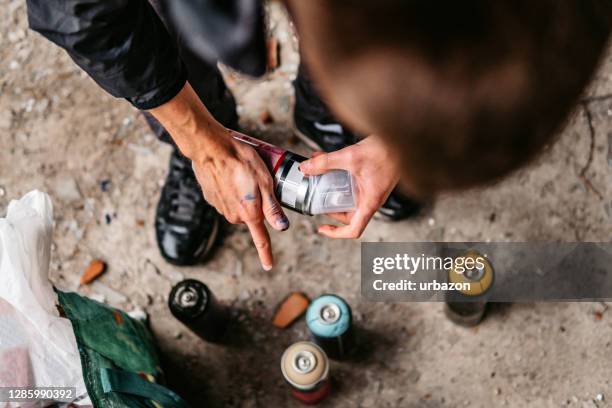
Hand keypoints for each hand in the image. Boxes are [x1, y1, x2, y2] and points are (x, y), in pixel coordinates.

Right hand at [190, 128, 289, 269]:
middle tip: (257, 183)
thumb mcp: (265, 183)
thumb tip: (282, 227)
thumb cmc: (241, 161)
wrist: (211, 149)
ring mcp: (220, 208)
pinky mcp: (211, 198)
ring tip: (242, 175)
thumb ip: (272, 208)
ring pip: (239, 207)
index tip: (268, 265)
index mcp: (250, 213)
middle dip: (256, 205)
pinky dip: (230, 190)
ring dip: (243, 196)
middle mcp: (234, 215)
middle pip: (252, 217)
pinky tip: (229, 175)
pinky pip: (226, 199)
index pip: (261, 240)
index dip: (266, 254)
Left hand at [299, 135, 398, 237]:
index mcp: (369, 202)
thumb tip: (306, 168)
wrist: (401, 139)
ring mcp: (371, 190)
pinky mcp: (371, 179)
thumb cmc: (386, 151)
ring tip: (319, 175)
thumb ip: (326, 162)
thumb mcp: (350, 157)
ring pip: (349, 198)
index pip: (354, 230)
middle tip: (318, 198)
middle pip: (348, 215)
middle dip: (331, 208)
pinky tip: (327, 161)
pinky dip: (339, 176)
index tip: (322, 228)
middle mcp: (371, 199)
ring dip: (333, 189)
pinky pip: (352, 184)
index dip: (336, 233)